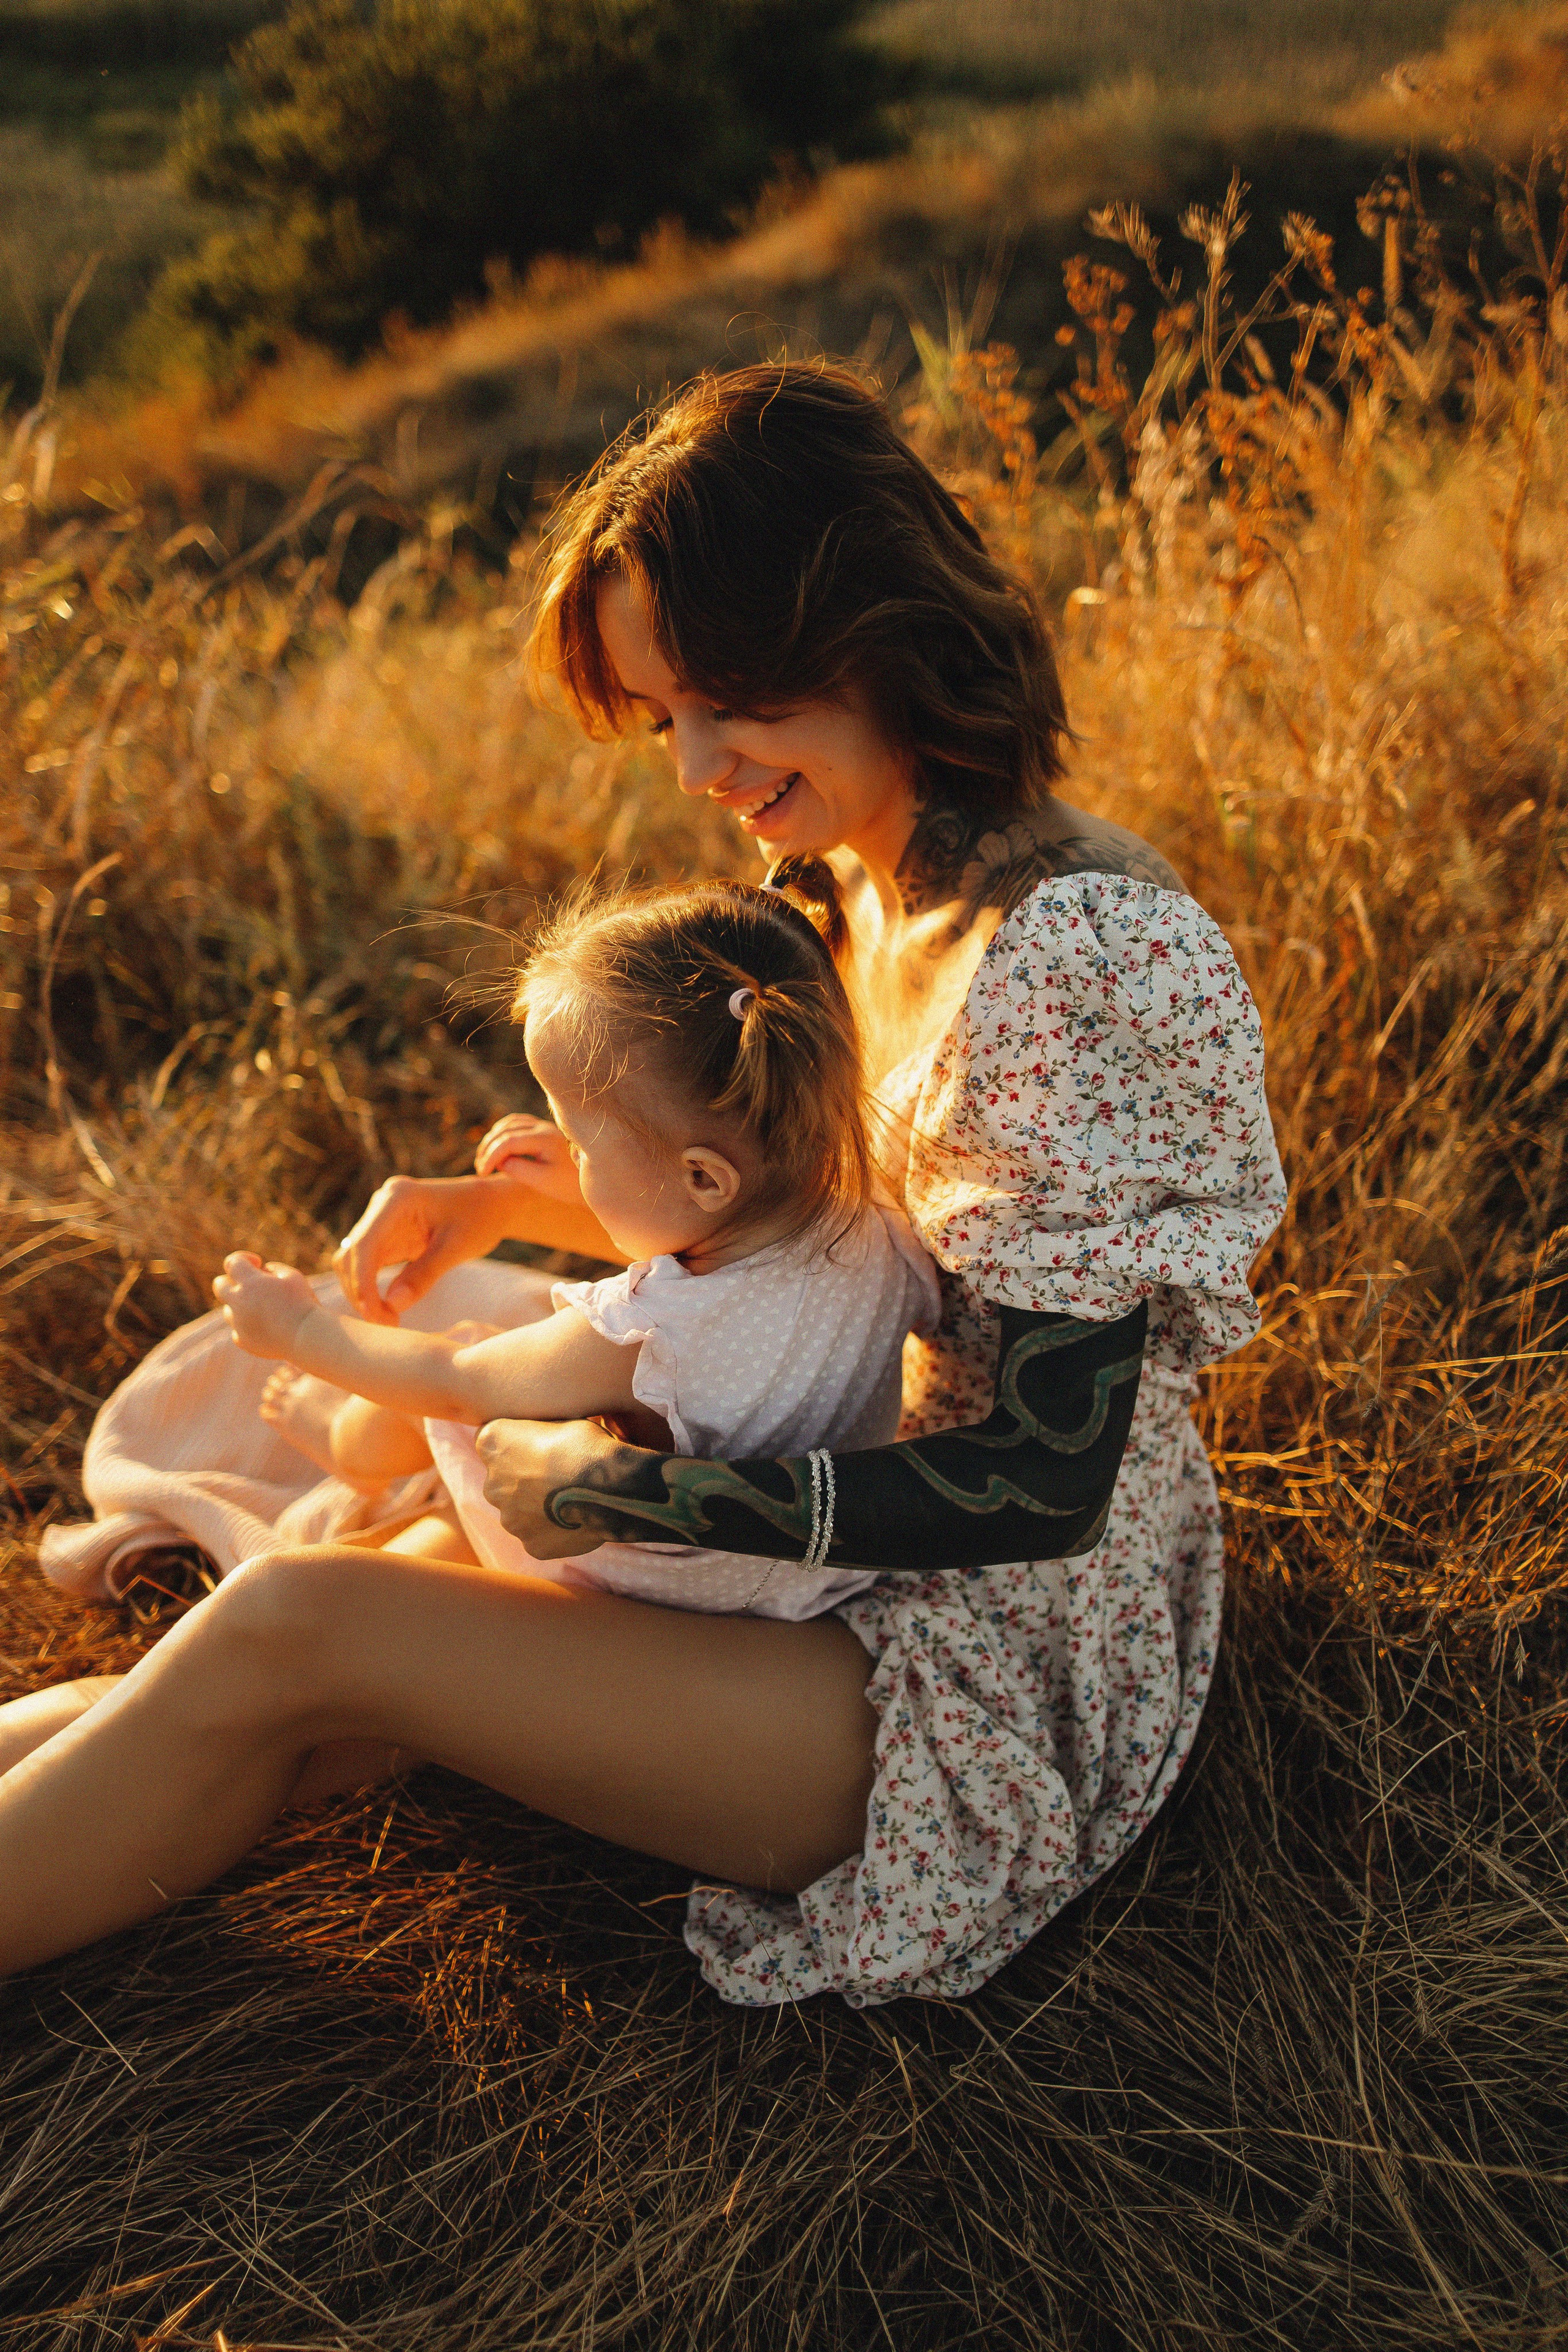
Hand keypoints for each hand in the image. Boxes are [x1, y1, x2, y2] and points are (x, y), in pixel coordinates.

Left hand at [213, 1252, 318, 1359]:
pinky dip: (247, 1325)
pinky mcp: (242, 1341)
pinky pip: (237, 1329)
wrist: (306, 1336)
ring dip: (242, 1305)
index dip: (244, 1259)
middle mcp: (239, 1302)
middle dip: (230, 1281)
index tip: (257, 1264)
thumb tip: (264, 1270)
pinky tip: (267, 1326)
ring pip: (229, 1310)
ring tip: (265, 1309)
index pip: (232, 1262)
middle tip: (248, 1285)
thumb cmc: (303, 1303)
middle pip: (219, 1285)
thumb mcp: (293, 1276)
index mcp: (250, 1282)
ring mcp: (238, 1323)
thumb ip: (275, 1269)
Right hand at [333, 1173, 513, 1327]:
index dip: (363, 1282)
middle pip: (353, 1254)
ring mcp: (382, 1220)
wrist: (493, 1205)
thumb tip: (392, 1304)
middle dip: (361, 1292)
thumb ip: (424, 1274)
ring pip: (354, 1262)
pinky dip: (372, 1288)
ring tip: (388, 1320)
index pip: (365, 1244)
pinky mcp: (386, 1235)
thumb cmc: (481, 1218)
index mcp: (397, 1198)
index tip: (374, 1314)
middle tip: (386, 1324)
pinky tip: (387, 1309)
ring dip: (363, 1293)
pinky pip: (368, 1265)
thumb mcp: (457, 1247)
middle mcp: (382, 1205)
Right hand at [474, 1113, 582, 1205]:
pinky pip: (518, 1123)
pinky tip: (498, 1147)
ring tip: (485, 1158)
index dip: (491, 1155)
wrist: (594, 1180)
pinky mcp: (544, 1130)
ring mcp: (545, 1126)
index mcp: (546, 1139)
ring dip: (494, 1138)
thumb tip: (499, 1160)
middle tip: (481, 1169)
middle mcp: (545, 1127)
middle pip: (507, 1130)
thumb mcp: (543, 1182)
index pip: (509, 1141)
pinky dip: (503, 1132)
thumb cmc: (569, 1184)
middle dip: (489, 1148)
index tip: (482, 1173)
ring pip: (511, 1123)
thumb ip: (519, 1169)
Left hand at [475, 1415, 635, 1558]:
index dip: (517, 1443)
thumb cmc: (587, 1445)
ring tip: (570, 1499)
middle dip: (523, 1479)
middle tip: (557, 1474)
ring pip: (520, 1512)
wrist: (611, 1489)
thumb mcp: (558, 1421)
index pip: (492, 1442)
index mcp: (492, 1443)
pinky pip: (540, 1536)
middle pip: (502, 1481)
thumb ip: (538, 1432)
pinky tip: (576, 1520)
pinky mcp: (531, 1546)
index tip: (538, 1444)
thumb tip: (543, 1437)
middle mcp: (492, 1484)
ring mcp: (510, 1520)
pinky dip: (554, 1530)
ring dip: (538, 1506)